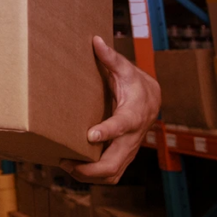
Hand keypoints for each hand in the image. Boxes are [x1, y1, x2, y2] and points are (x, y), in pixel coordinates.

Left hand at [60, 35, 160, 183]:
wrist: (152, 99)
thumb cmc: (135, 83)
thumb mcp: (125, 69)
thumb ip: (110, 58)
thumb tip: (96, 40)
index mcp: (133, 115)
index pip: (121, 126)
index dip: (107, 132)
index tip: (90, 134)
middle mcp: (131, 138)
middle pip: (114, 162)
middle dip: (90, 167)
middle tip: (65, 160)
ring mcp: (127, 150)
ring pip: (112, 174)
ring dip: (88, 175)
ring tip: (64, 165)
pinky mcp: (122, 156)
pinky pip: (110, 173)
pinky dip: (92, 176)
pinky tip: (72, 167)